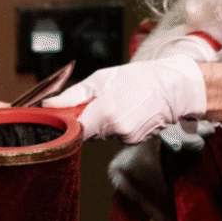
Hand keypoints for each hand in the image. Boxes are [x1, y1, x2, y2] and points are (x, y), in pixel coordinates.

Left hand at [43, 56, 205, 142]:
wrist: (172, 87)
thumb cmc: (137, 78)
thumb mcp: (100, 79)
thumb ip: (73, 95)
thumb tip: (49, 105)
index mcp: (104, 113)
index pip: (73, 130)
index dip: (68, 122)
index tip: (68, 113)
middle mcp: (115, 130)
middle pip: (87, 134)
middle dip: (87, 120)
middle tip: (98, 101)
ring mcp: (127, 138)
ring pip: (102, 135)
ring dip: (102, 123)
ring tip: (117, 103)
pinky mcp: (134, 142)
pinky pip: (115, 136)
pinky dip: (116, 126)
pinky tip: (127, 111)